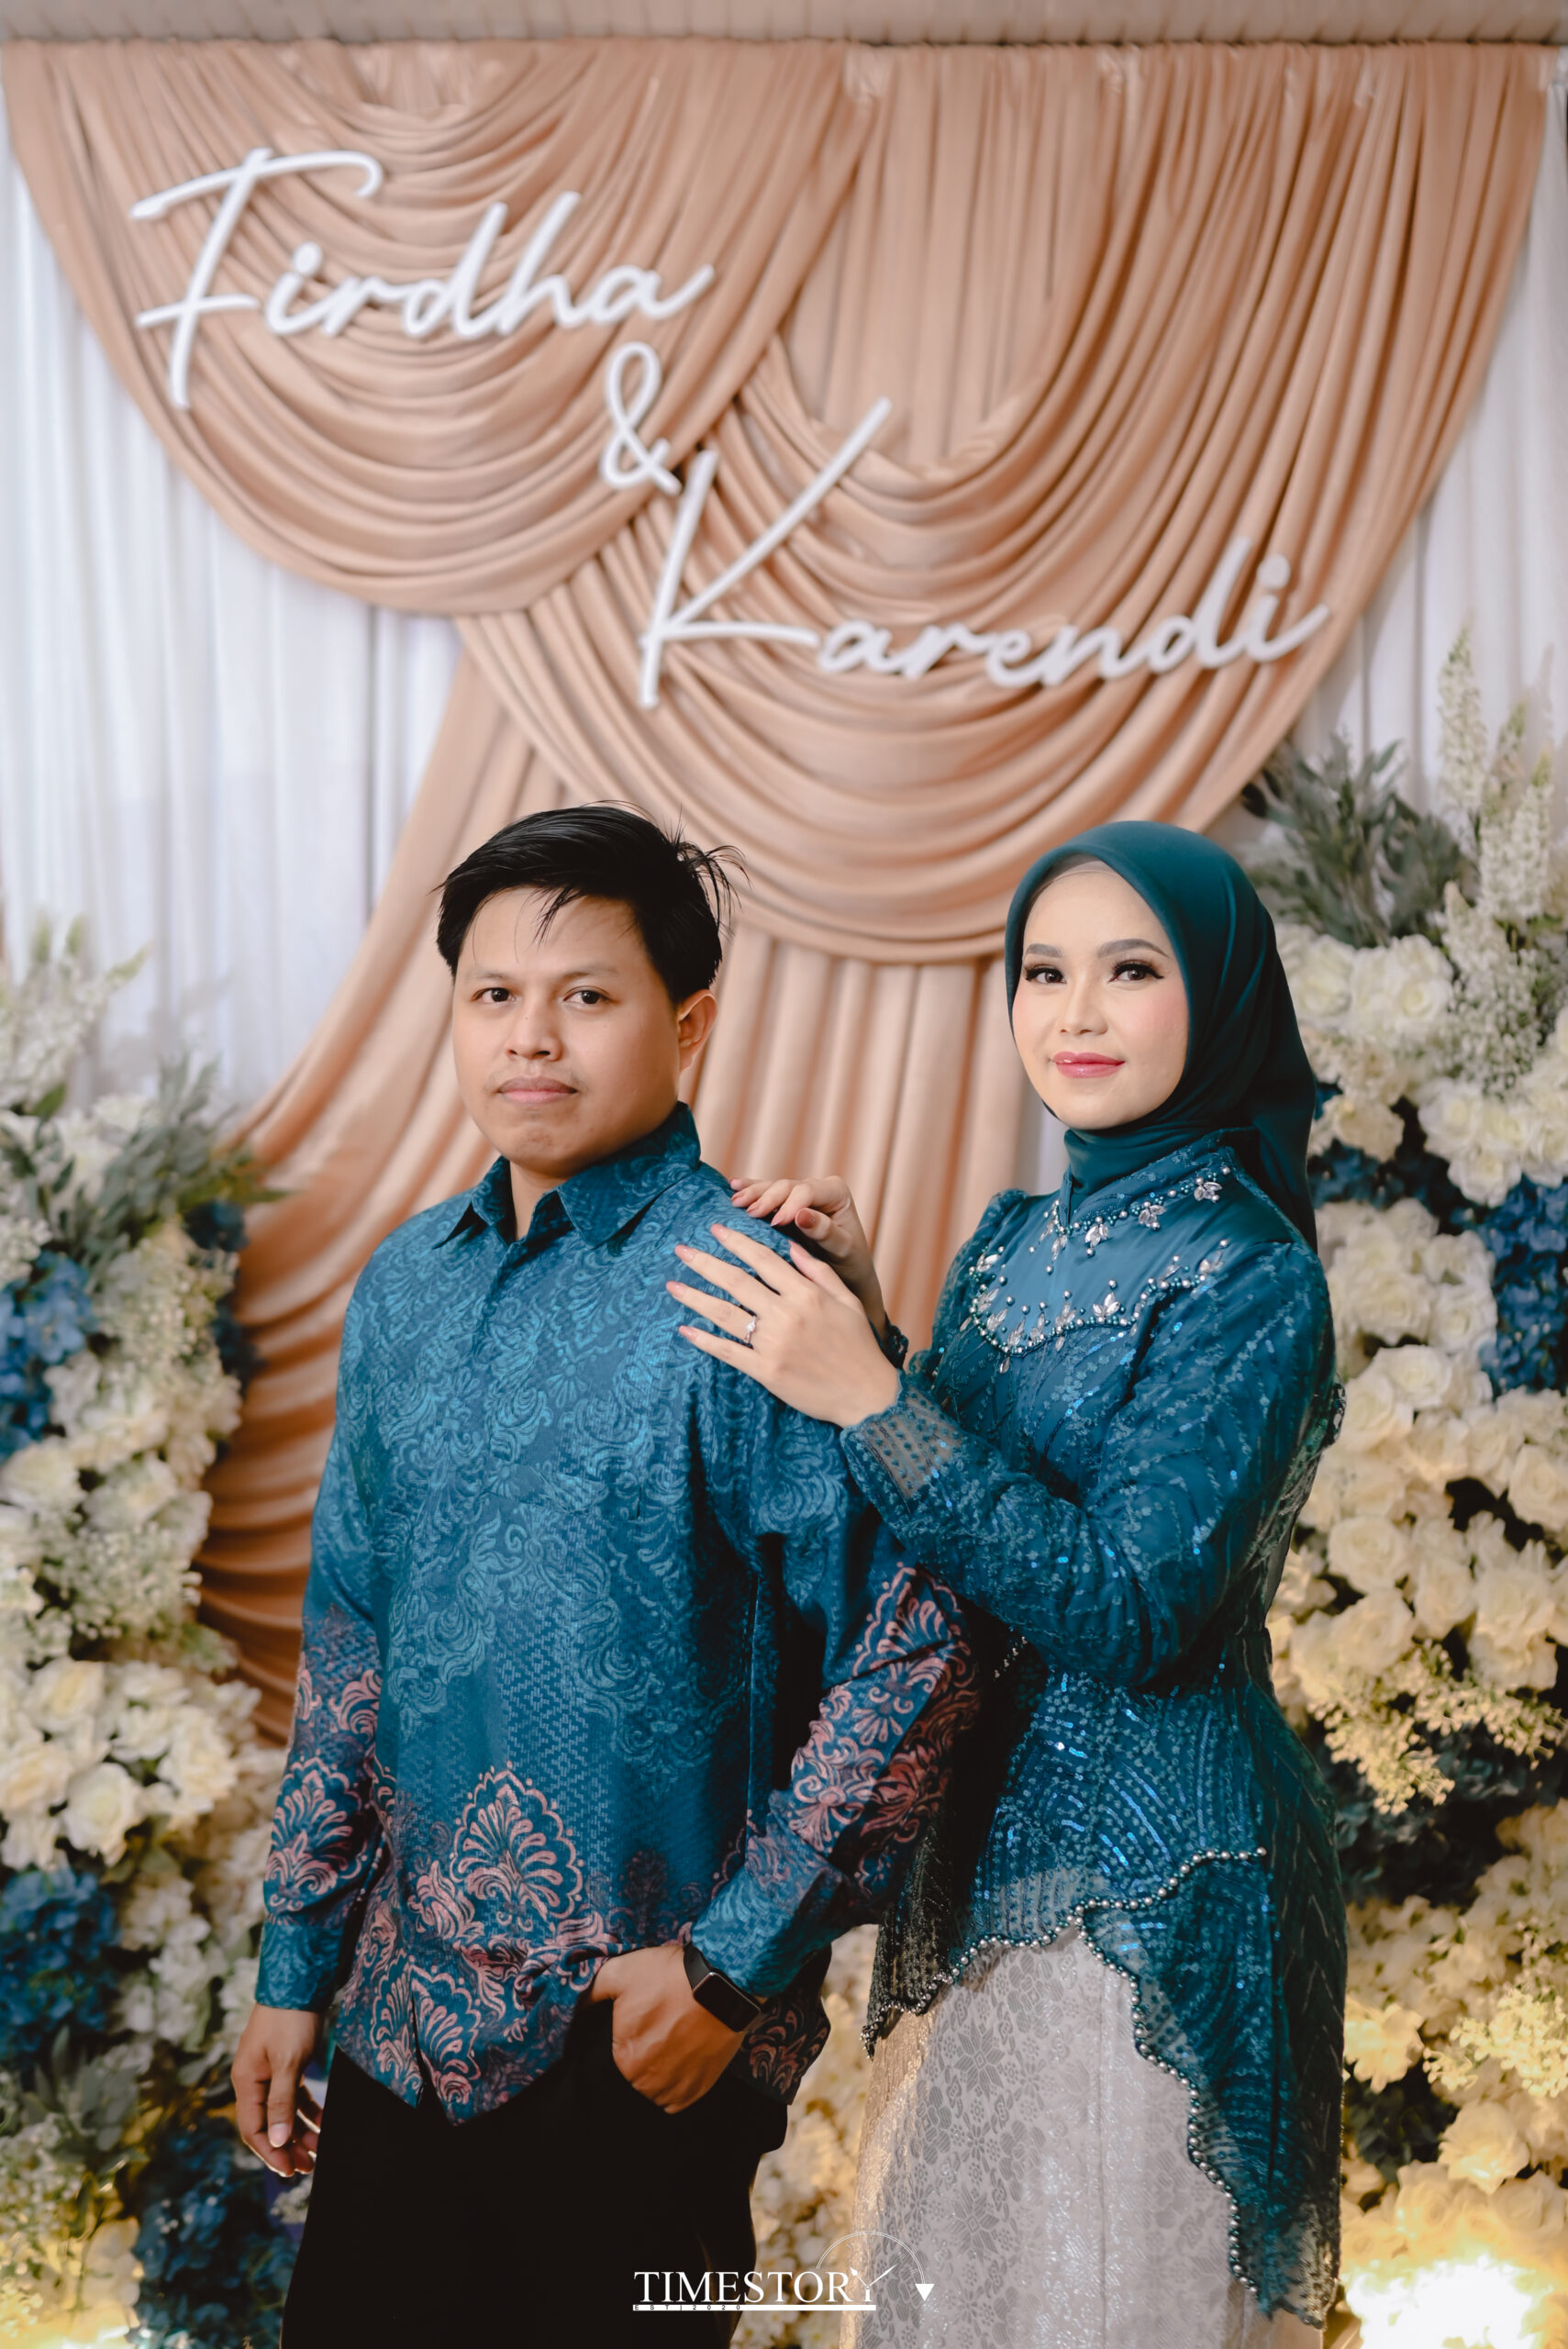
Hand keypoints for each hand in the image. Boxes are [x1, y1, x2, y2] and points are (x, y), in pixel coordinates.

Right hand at [232, 2003, 322, 2177]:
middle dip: (287, 2147)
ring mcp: (269, 2071)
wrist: (299, 1981)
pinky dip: (308, 2110)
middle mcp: (254, 2079)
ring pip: (283, 2112)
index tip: (290, 2171)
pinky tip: (325, 2123)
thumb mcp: (288, 2062)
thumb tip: (276, 2141)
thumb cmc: (291, 2020)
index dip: (270, 2152)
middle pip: (268, 2124)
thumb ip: (281, 2102)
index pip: (253, 2129)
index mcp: (246, 2081)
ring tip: (320, 2150)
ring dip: (300, 2131)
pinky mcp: (286, 2063)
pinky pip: (295, 2095)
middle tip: (309, 2167)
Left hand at [587, 1943, 743, 2111]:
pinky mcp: (700, 2088)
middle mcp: (647, 2082)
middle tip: (662, 2026)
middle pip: (638, 2074)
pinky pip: (680, 2098)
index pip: (618, 2056)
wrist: (719, 1983)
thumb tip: (576, 2010)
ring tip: (675, 2042)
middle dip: (645, 2053)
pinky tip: (684, 2059)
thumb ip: (591, 1994)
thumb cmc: (667, 1978)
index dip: (630, 2035)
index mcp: (624, 2059)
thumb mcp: (619, 1973)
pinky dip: (680, 2084)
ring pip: (658, 2089)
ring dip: (661, 2073)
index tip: (645, 2017)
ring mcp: (676, 2088)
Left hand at [669, 1223, 901, 1428]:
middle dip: (705, 1263)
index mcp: (807, 1294)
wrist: (866, 1395)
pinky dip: (705, 1341)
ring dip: (695, 1297)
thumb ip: (819, 1272)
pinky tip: (685, 1330)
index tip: (714, 1229)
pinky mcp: (766, 1371)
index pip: (763, 1260)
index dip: (736, 1242)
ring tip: (673, 1285)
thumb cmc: (859, 1346)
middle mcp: (786, 1315)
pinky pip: (729, 1352)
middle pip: (736, 1281)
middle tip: (681, 1249)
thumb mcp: (848, 1301)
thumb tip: (793, 1246)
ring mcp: (774, 1344)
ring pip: (725, 1314)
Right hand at [730, 1174, 886, 1335]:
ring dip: (752, 1194)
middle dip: (765, 1198)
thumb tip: (801, 1215)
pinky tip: (733, 1186)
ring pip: (772, 1188)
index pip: (807, 1191)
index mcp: (836, 1193)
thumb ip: (825, 1231)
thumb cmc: (850, 1263)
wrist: (847, 1273)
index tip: (776, 1223)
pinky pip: (766, 1194)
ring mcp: (799, 1194)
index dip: (789, 1204)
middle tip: (748, 1211)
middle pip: (787, 1186)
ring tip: (735, 1201)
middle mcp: (817, 1188)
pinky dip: (750, 1191)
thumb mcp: (843, 1249)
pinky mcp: (785, 1204)